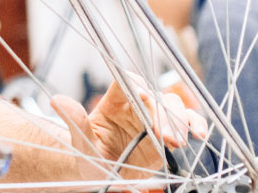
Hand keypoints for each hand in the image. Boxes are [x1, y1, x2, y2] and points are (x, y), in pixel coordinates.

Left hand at [51, 79, 208, 183]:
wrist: (100, 173)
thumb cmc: (88, 156)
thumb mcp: (80, 144)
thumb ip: (75, 123)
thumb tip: (57, 100)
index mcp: (113, 102)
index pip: (128, 84)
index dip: (139, 89)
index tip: (146, 100)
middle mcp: (136, 106)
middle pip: (155, 96)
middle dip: (163, 113)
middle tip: (165, 136)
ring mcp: (153, 119)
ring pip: (173, 107)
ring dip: (180, 121)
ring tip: (177, 141)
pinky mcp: (166, 134)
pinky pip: (186, 123)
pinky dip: (196, 124)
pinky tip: (200, 134)